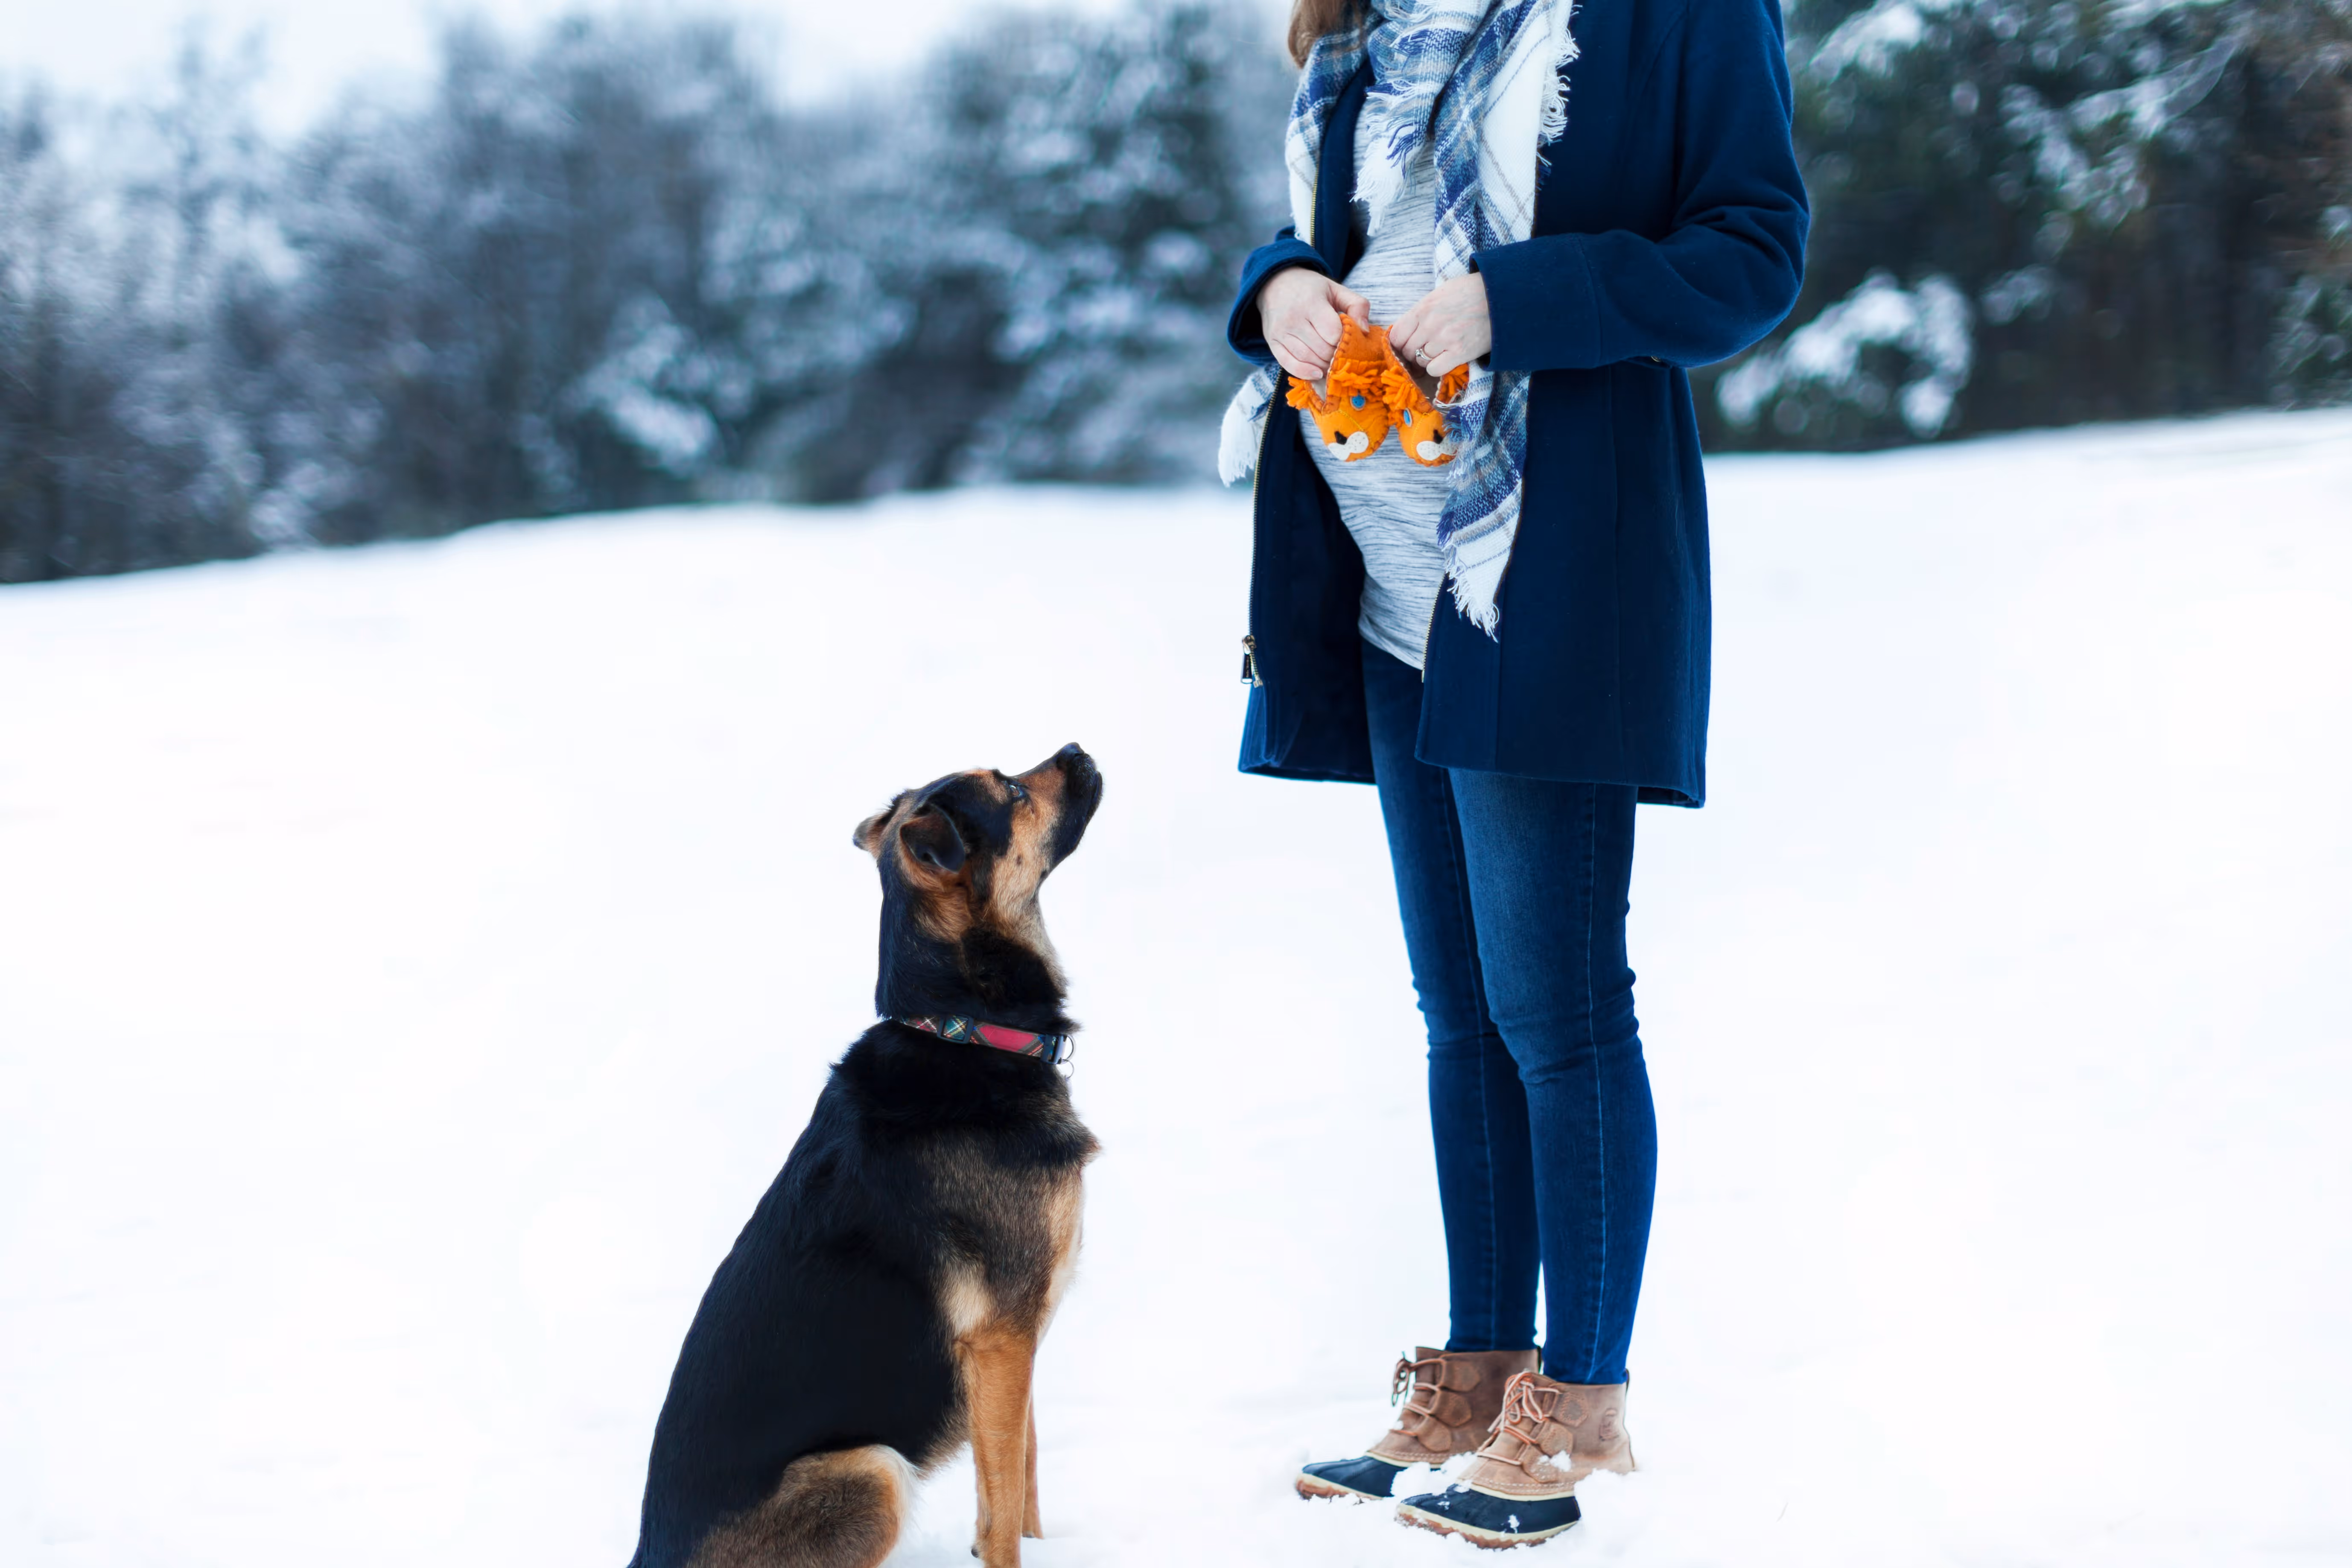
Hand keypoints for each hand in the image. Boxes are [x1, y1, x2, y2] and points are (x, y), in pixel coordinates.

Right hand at [1257, 266, 1372, 381]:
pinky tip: (1317, 373)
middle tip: (1341, 352)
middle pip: (1322, 350)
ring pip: (1308, 360)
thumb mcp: (1336, 289)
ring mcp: (1280, 333)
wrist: (1274, 284)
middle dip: (1335, 355)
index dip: (1344, 340)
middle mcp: (1293, 318)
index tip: (1347, 338)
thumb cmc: (1310, 288)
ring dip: (1324, 365)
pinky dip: (1305, 373)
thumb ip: (1357, 305)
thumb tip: (1365, 331)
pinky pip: (1290, 365)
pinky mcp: (1273, 343)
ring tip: (1331, 362)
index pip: (1333, 333)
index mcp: (1311, 302)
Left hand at [1389, 274, 1490, 380]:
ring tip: (1439, 352)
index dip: (1400, 343)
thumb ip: (1421, 311)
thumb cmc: (1469, 292)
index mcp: (1422, 309)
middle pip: (1407, 350)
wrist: (1498, 296)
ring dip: (1426, 360)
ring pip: (1421, 361)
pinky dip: (1436, 368)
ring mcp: (1443, 339)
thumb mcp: (1439, 294)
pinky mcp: (1459, 352)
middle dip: (1412, 353)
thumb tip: (1407, 328)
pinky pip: (1435, 369)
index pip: (1397, 335)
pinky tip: (1445, 360)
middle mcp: (1429, 325)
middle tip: (1423, 351)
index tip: (1406, 345)